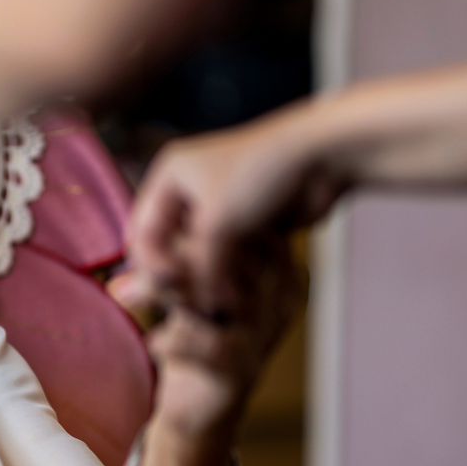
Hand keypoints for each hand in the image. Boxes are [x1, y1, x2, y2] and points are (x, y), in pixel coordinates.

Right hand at [130, 110, 345, 314]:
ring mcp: (218, 206)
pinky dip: (229, 274)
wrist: (324, 155)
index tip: (174, 287)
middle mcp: (188, 189)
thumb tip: (202, 310)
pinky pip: (227, 256)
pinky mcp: (246, 221)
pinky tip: (238, 291)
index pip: (142, 233)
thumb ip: (201, 269)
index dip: (151, 265)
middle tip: (191, 301)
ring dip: (206, 278)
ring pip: (198, 255)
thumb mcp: (218, 223)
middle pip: (167, 246)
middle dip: (178, 275)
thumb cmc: (262, 172)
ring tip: (219, 299)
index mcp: (169, 177)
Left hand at [145, 234, 301, 449]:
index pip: (247, 230)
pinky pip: (207, 346)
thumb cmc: (196, 339)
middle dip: (178, 253)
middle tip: (136, 261)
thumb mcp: (192, 289)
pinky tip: (153, 342)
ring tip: (128, 294)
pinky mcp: (238, 373)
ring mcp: (261, 338)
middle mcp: (276, 303)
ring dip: (167, 291)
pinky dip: (172, 342)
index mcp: (273, 274)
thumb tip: (153, 221)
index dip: (200, 226)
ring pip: (218, 296)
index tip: (161, 231)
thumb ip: (185, 256)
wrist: (198, 413)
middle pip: (233, 257)